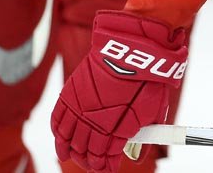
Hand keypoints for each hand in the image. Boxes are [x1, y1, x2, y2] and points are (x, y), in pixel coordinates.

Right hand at [51, 10, 187, 172]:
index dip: (105, 167)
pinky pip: (57, 119)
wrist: (133, 51)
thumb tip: (138, 156)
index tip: (108, 168)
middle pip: (85, 152)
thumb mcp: (155, 112)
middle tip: (93, 164)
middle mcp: (93, 123)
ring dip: (69, 150)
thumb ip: (145, 136)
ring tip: (70, 156)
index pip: (104, 158)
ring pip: (67, 139)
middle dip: (88, 161)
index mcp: (115, 131)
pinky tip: (60, 138)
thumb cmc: (147, 80)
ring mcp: (79, 109)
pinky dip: (57, 132)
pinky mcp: (70, 94)